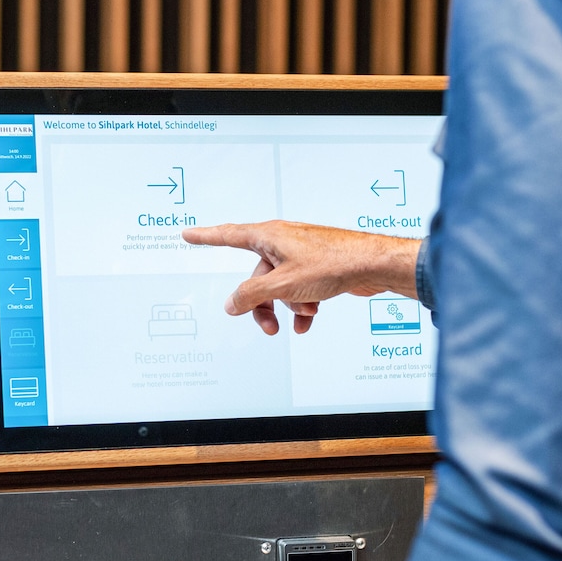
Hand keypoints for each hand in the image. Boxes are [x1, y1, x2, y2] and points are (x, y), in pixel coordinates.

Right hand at [182, 221, 420, 334]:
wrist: (372, 265)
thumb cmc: (333, 263)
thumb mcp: (283, 284)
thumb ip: (252, 295)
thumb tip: (232, 303)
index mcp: (269, 236)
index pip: (228, 236)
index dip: (206, 237)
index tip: (189, 235)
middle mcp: (282, 242)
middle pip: (256, 277)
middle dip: (262, 303)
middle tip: (268, 325)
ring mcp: (300, 256)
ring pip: (279, 286)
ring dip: (288, 305)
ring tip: (302, 314)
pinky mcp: (316, 268)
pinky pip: (298, 290)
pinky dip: (301, 306)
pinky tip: (309, 319)